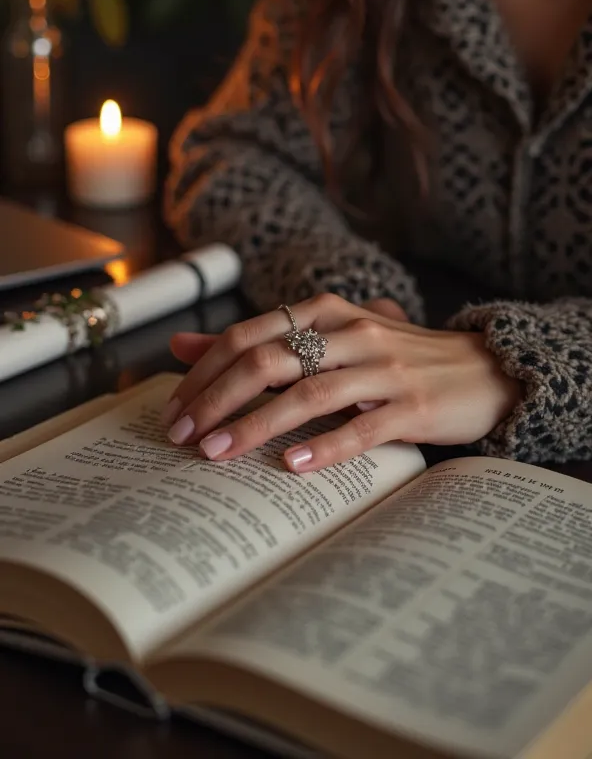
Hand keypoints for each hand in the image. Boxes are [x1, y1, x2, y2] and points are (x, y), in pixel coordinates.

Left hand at [163, 293, 521, 473]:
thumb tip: (181, 346)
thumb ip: (257, 341)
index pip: (248, 335)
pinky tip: (292, 465)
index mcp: (325, 313)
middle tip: (180, 436)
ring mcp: (383, 370)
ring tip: (216, 453)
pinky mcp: (413, 407)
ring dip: (255, 425)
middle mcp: (350, 333)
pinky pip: (362, 428)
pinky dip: (325, 446)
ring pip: (307, 394)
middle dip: (215, 399)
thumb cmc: (394, 358)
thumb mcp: (328, 339)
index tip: (174, 409)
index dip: (204, 372)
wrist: (483, 368)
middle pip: (268, 361)